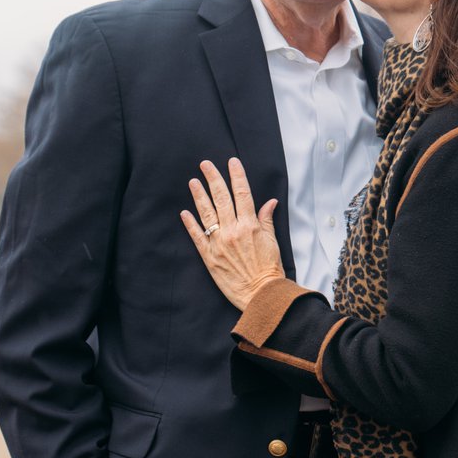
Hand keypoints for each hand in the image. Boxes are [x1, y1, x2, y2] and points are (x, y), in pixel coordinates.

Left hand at [180, 158, 283, 308]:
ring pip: (207, 213)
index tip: (231, 162)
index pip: (243, 193)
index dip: (236, 175)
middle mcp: (233, 230)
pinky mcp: (209, 257)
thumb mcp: (273, 242)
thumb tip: (270, 202)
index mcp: (250, 225)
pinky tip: (184, 212)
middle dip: (213, 178)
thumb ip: (267, 220)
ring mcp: (219, 243)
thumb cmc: (270, 270)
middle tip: (205, 164)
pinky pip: (197, 236)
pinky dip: (190, 224)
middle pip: (221, 198)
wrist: (262, 295)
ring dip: (199, 195)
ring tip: (193, 181)